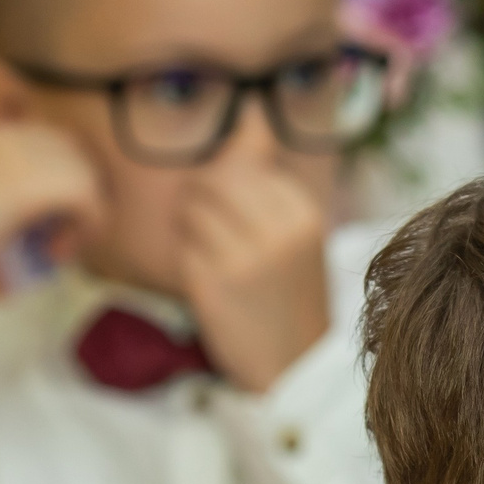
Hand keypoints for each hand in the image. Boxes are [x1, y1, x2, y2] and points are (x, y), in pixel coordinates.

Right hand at [0, 123, 105, 294]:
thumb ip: (25, 179)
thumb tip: (78, 186)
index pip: (62, 143)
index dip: (69, 182)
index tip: (53, 219)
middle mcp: (12, 134)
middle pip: (79, 158)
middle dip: (81, 198)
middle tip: (59, 238)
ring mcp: (20, 155)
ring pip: (88, 177)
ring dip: (83, 218)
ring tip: (57, 247)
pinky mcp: (29, 183)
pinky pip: (88, 198)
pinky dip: (83, 228)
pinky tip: (56, 251)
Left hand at [178, 156, 330, 393]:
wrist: (297, 370)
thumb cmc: (290, 298)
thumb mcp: (296, 234)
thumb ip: (267, 178)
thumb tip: (247, 114)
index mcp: (301, 211)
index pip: (242, 162)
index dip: (228, 184)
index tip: (240, 217)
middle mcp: (276, 227)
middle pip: (212, 178)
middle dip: (204, 200)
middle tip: (219, 236)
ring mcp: (243, 254)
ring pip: (191, 209)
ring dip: (193, 230)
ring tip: (218, 259)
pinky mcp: (213, 281)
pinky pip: (182, 246)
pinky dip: (189, 261)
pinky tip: (212, 284)